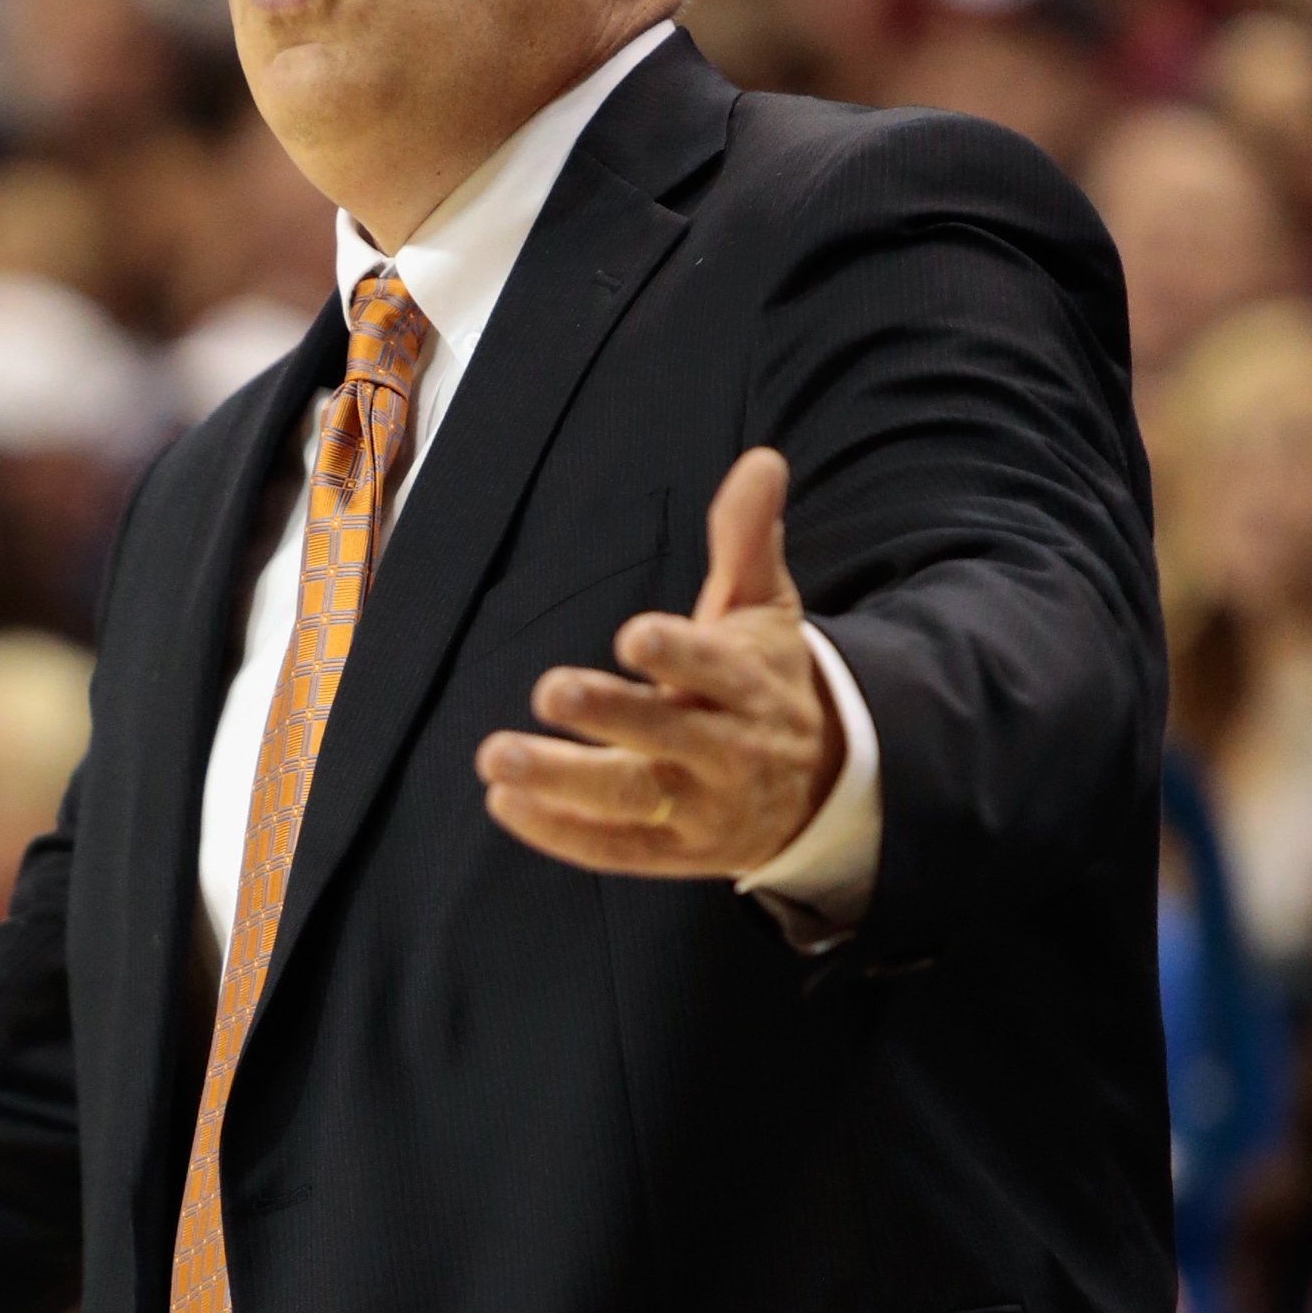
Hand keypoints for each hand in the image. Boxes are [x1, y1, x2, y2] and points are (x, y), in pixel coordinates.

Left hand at [476, 448, 839, 877]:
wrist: (817, 786)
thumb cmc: (765, 680)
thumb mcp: (765, 607)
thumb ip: (748, 539)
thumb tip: (761, 459)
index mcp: (748, 685)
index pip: (715, 670)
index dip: (678, 655)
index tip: (632, 635)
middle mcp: (728, 750)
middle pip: (667, 737)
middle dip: (611, 716)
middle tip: (549, 690)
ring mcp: (699, 808)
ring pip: (631, 799)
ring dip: (562, 781)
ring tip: (494, 756)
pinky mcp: (674, 853)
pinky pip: (614, 849)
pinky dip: (560, 831)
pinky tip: (504, 802)